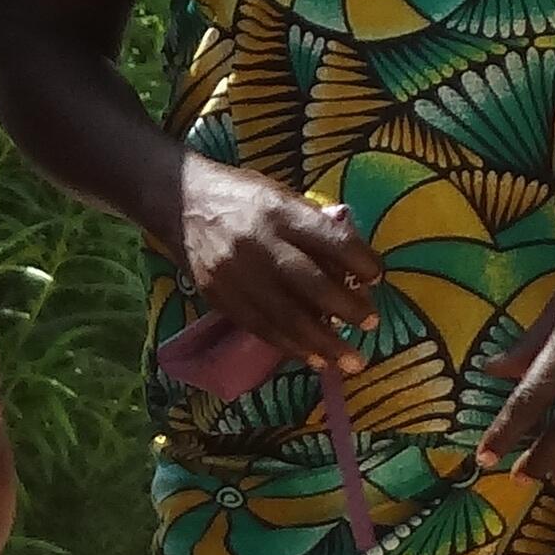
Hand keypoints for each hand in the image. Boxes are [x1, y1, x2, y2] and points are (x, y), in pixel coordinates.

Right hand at [172, 158, 374, 366]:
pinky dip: (288, 346)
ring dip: (322, 342)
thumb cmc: (239, 194)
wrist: (176, 199)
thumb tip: (350, 265)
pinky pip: (258, 327)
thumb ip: (312, 225)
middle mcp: (258, 243)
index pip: (332, 240)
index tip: (377, 278)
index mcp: (280, 212)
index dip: (361, 262)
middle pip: (312, 284)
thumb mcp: (280, 194)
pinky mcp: (216, 294)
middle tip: (372, 324)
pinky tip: (311, 358)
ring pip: (285, 316)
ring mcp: (234, 273)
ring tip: (349, 360)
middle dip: (348, 309)